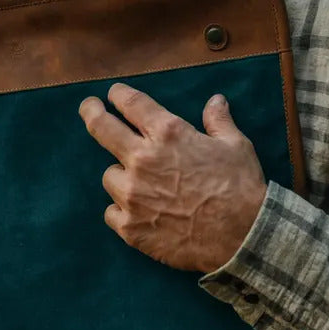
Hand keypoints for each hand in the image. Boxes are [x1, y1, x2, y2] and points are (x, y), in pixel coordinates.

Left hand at [79, 84, 266, 273]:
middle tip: (88, 107)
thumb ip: (218, 121)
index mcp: (169, 134)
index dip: (118, 95)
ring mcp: (132, 195)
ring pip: (109, 176)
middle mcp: (143, 160)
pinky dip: (121, 211)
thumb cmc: (240, 188)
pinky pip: (111, 212)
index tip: (112, 93)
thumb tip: (215, 101)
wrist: (240, 236)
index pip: (132, 104)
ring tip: (143, 186)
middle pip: (102, 129)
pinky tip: (139, 213)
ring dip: (121, 176)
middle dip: (91, 112)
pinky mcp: (128, 227)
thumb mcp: (235, 146)